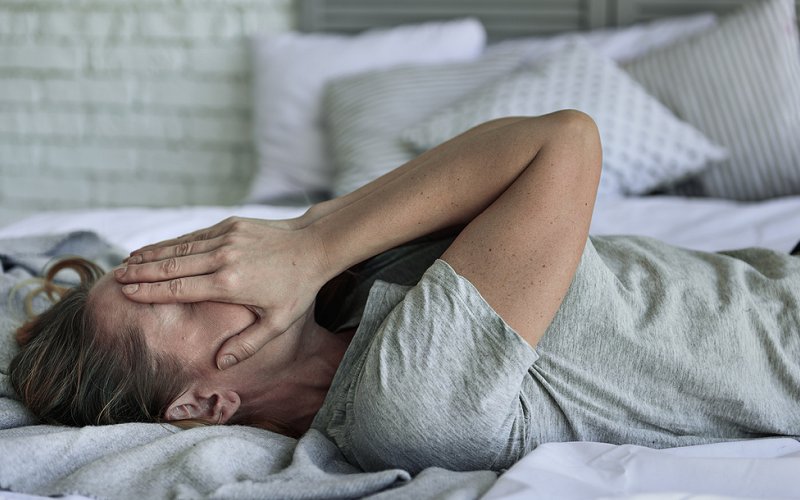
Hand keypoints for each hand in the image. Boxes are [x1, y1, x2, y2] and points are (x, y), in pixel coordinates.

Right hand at [115, 216, 329, 368]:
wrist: (314, 246)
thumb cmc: (298, 288)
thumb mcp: (278, 323)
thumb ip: (247, 344)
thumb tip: (219, 364)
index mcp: (229, 285)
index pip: (179, 289)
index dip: (150, 292)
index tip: (127, 293)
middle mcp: (223, 258)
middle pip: (172, 266)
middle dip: (142, 272)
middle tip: (117, 278)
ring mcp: (226, 238)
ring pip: (181, 248)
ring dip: (153, 255)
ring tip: (129, 261)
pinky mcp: (231, 225)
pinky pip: (196, 236)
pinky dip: (175, 243)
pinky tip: (160, 248)